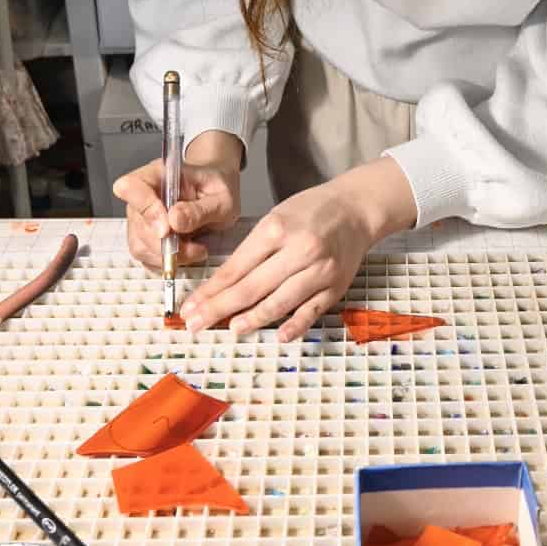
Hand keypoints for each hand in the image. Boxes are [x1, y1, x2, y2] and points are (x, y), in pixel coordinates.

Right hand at [113, 131, 242, 271]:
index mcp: (159, 174)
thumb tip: (174, 221)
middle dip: (165, 243)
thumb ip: (199, 210)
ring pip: (140, 246)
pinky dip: (167, 262)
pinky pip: (146, 257)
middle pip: (137, 224)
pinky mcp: (144, 237)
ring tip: (195, 248)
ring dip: (168, 256)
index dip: (145, 210)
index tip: (168, 229)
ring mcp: (141, 217)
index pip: (131, 187)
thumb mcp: (220, 199)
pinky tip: (187, 253)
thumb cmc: (217, 189)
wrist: (217, 195)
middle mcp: (144, 195)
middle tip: (195, 247)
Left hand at [181, 158, 416, 341]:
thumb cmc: (311, 210)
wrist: (356, 208)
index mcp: (276, 229)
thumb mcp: (275, 218)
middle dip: (219, 309)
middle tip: (196, 325)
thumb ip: (252, 250)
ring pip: (279, 302)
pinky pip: (311, 311)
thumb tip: (223, 286)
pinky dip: (294, 325)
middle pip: (252, 288)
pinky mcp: (336, 287)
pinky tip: (278, 336)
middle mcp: (298, 250)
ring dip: (252, 319)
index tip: (190, 307)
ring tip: (231, 330)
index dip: (210, 291)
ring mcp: (319, 271)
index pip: (236, 267)